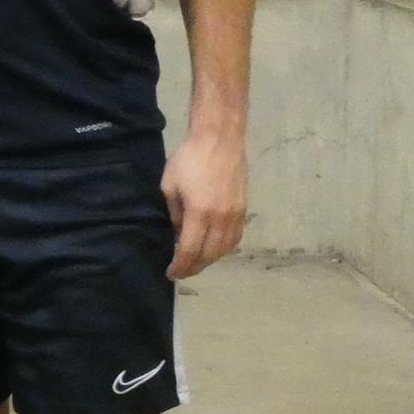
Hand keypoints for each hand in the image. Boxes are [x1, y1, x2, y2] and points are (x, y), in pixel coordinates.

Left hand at [161, 130, 245, 278]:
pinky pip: (235, 238)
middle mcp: (221, 218)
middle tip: (181, 272)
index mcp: (199, 213)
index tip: (171, 274)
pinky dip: (224, 249)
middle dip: (194, 267)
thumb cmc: (189, 159)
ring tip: (196, 263)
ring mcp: (235, 215)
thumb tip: (178, 234)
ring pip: (224, 249)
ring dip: (209, 260)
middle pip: (209, 254)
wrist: (220, 140)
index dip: (180, 266)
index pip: (189, 250)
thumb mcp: (170, 186)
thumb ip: (174, 214)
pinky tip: (214, 250)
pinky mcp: (244, 209)